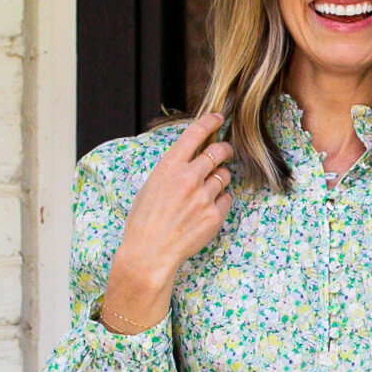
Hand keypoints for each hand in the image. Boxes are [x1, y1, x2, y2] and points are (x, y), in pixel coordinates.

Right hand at [101, 112, 233, 332]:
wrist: (150, 253)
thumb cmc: (144, 222)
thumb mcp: (150, 186)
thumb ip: (172, 171)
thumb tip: (189, 161)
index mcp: (169, 166)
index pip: (195, 133)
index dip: (211, 122)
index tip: (219, 118)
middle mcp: (189, 178)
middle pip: (218, 151)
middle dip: (224, 149)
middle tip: (226, 151)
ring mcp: (204, 197)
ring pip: (224, 176)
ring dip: (220, 179)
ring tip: (206, 191)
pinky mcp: (214, 216)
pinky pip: (227, 200)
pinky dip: (221, 201)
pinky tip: (207, 210)